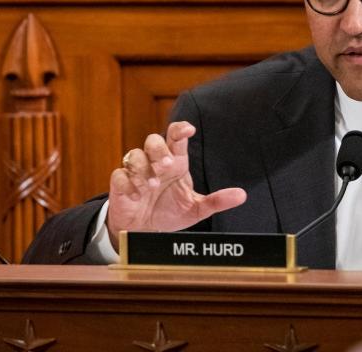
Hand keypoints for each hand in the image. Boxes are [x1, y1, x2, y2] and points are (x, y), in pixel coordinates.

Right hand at [105, 121, 246, 249]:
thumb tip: (242, 195)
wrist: (145, 232)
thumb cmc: (170, 213)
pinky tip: (136, 195)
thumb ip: (217, 201)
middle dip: (159, 150)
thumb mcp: (196, 209)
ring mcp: (136, 173)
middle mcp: (155, 163)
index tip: (189, 130)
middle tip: (167, 165)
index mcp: (175, 162)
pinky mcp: (121, 185)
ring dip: (143, 168)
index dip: (180, 129)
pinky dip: (128, 183)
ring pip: (134, 155)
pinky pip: (119, 175)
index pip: (176, 136)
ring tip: (152, 186)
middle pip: (153, 140)